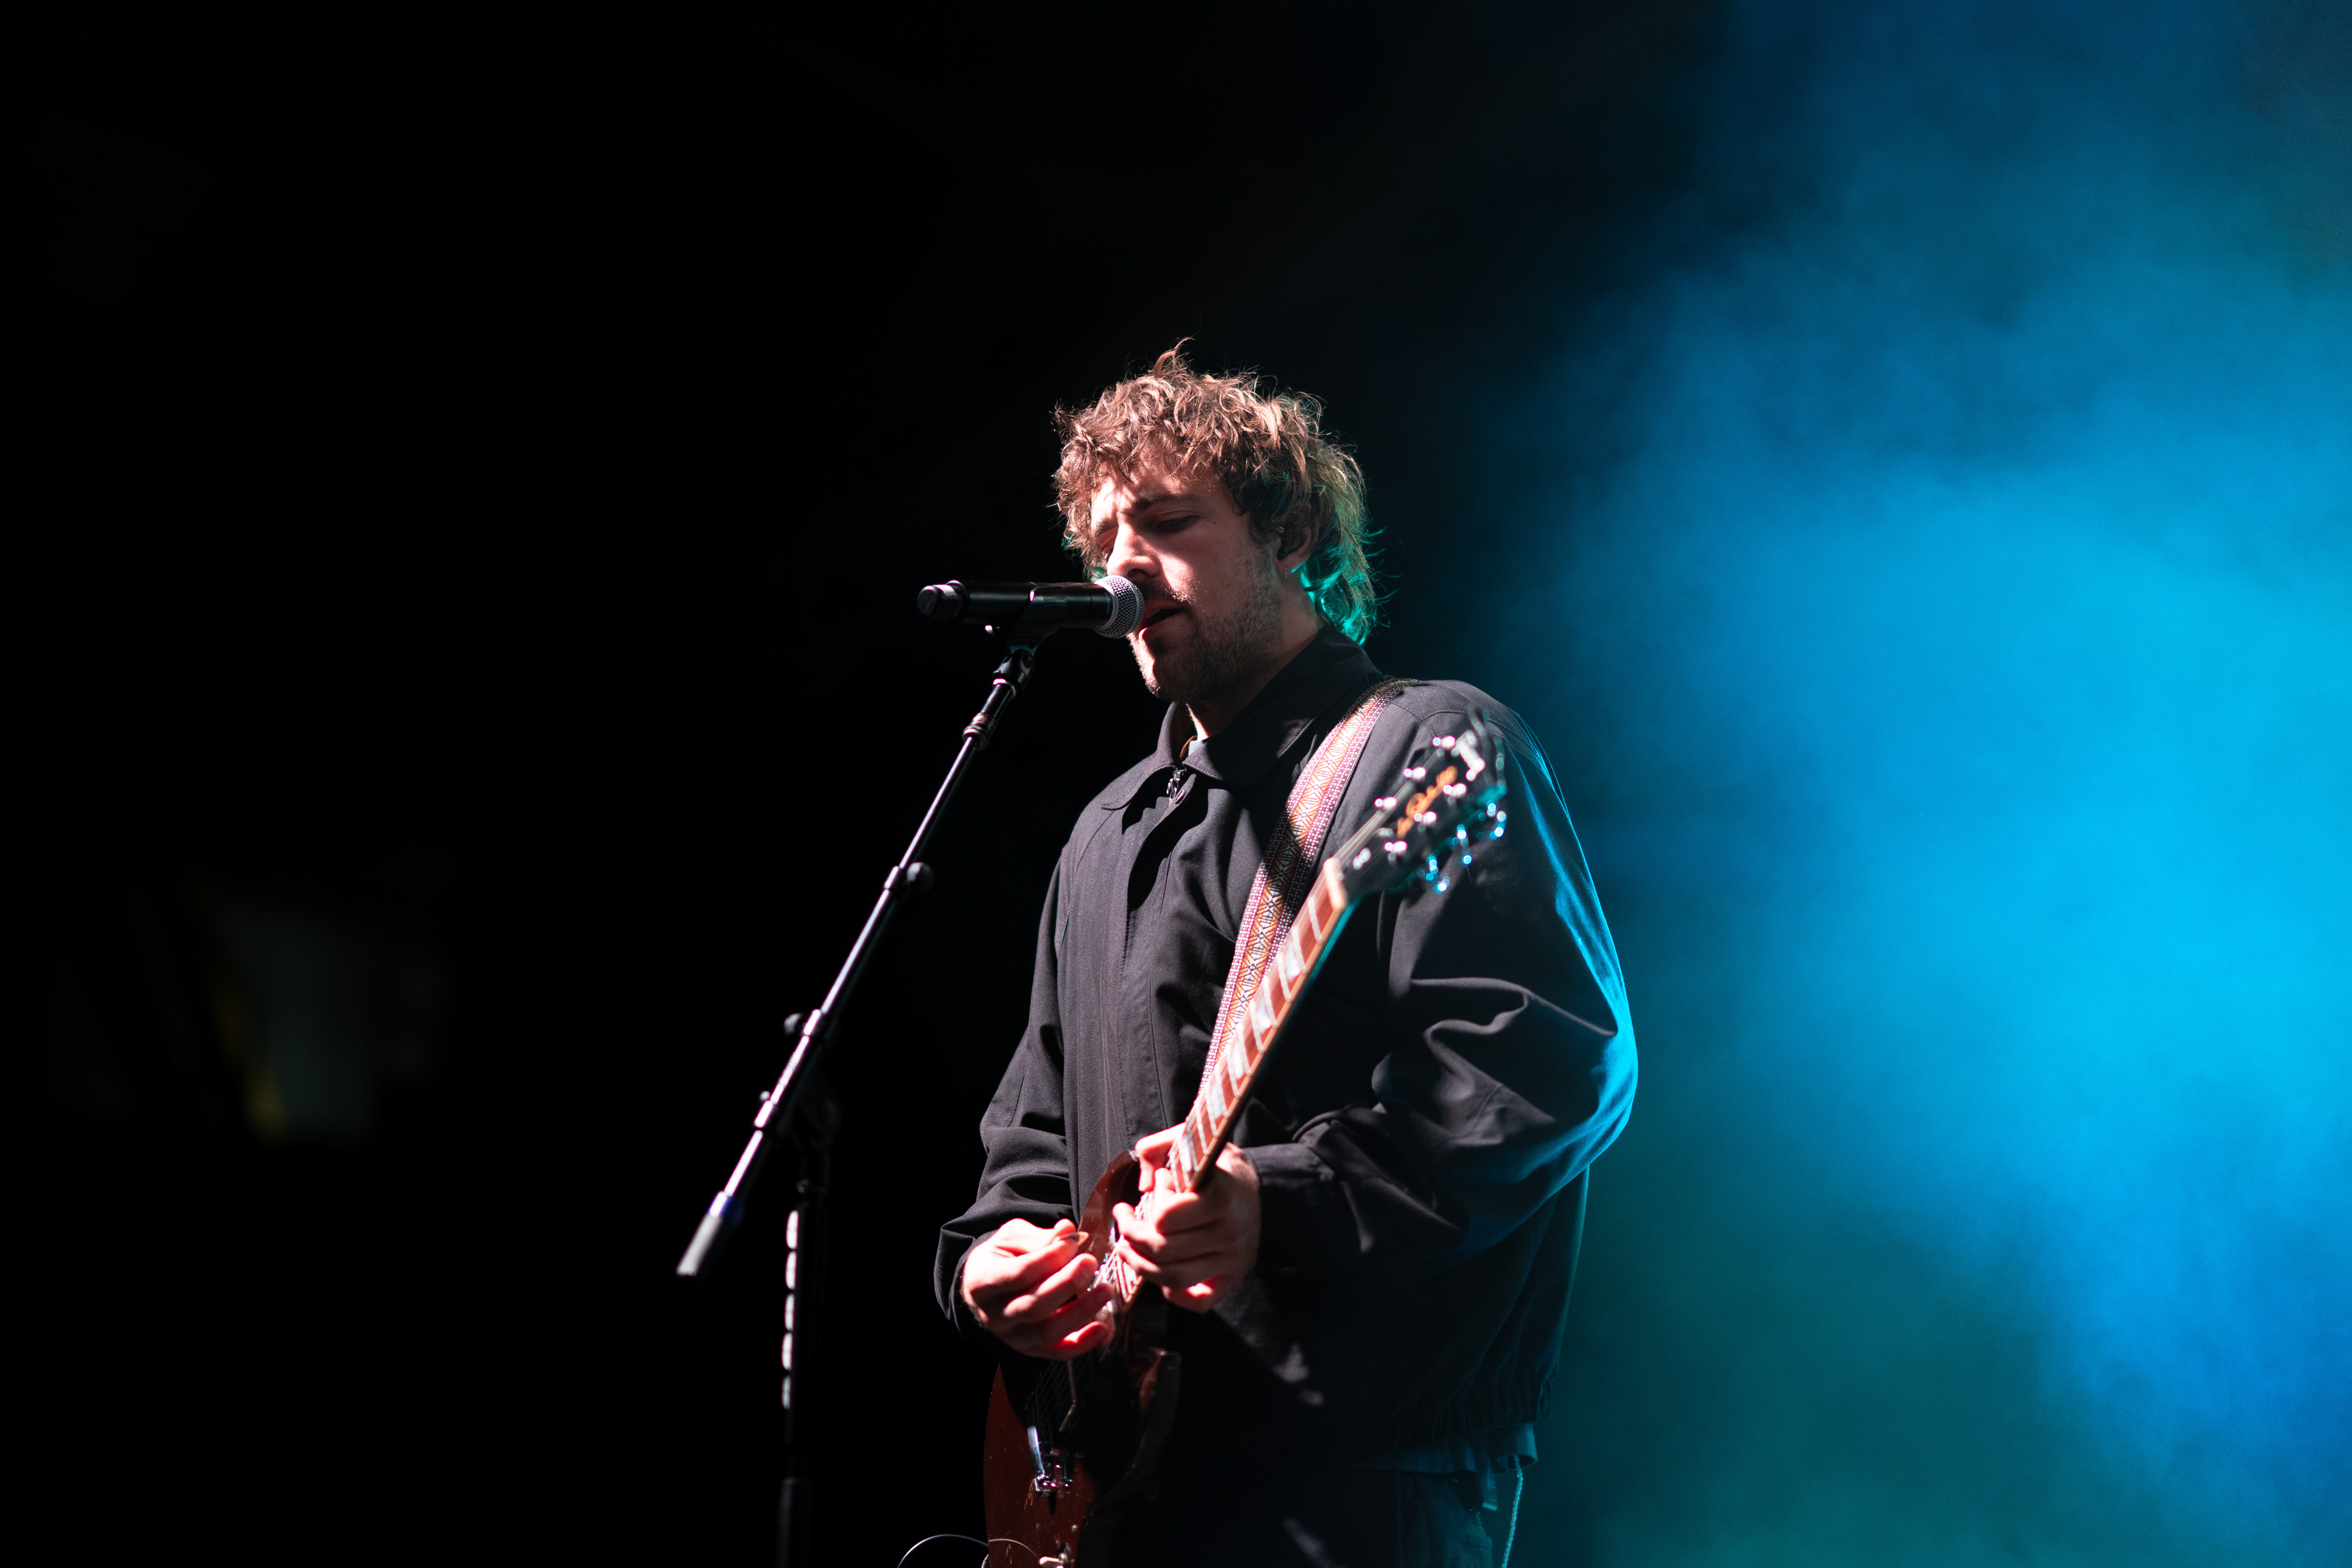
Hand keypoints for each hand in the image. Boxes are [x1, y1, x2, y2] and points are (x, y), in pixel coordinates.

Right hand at [960, 1218, 1113, 1359]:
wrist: (987, 1284)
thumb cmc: (1002, 1257)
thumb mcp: (1011, 1237)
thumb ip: (1038, 1237)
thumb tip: (1067, 1232)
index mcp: (982, 1282)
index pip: (1019, 1274)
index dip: (1048, 1258)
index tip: (1072, 1242)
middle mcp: (994, 1315)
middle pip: (1033, 1306)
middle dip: (1067, 1284)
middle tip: (1090, 1263)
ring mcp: (1013, 1336)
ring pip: (1047, 1331)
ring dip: (1081, 1312)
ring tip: (1105, 1290)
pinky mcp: (1032, 1348)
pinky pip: (1058, 1351)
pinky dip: (1083, 1342)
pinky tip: (1103, 1327)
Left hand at [1112, 1125, 1259, 1312]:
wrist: (1262, 1189)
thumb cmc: (1219, 1166)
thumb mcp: (1191, 1139)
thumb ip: (1157, 1146)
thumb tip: (1144, 1184)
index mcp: (1221, 1196)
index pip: (1166, 1217)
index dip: (1149, 1205)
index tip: (1150, 1188)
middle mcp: (1229, 1231)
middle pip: (1163, 1250)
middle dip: (1131, 1236)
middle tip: (1123, 1220)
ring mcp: (1233, 1259)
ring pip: (1173, 1278)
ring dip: (1140, 1266)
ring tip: (1127, 1248)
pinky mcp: (1233, 1277)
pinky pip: (1200, 1302)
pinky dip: (1174, 1295)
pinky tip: (1161, 1275)